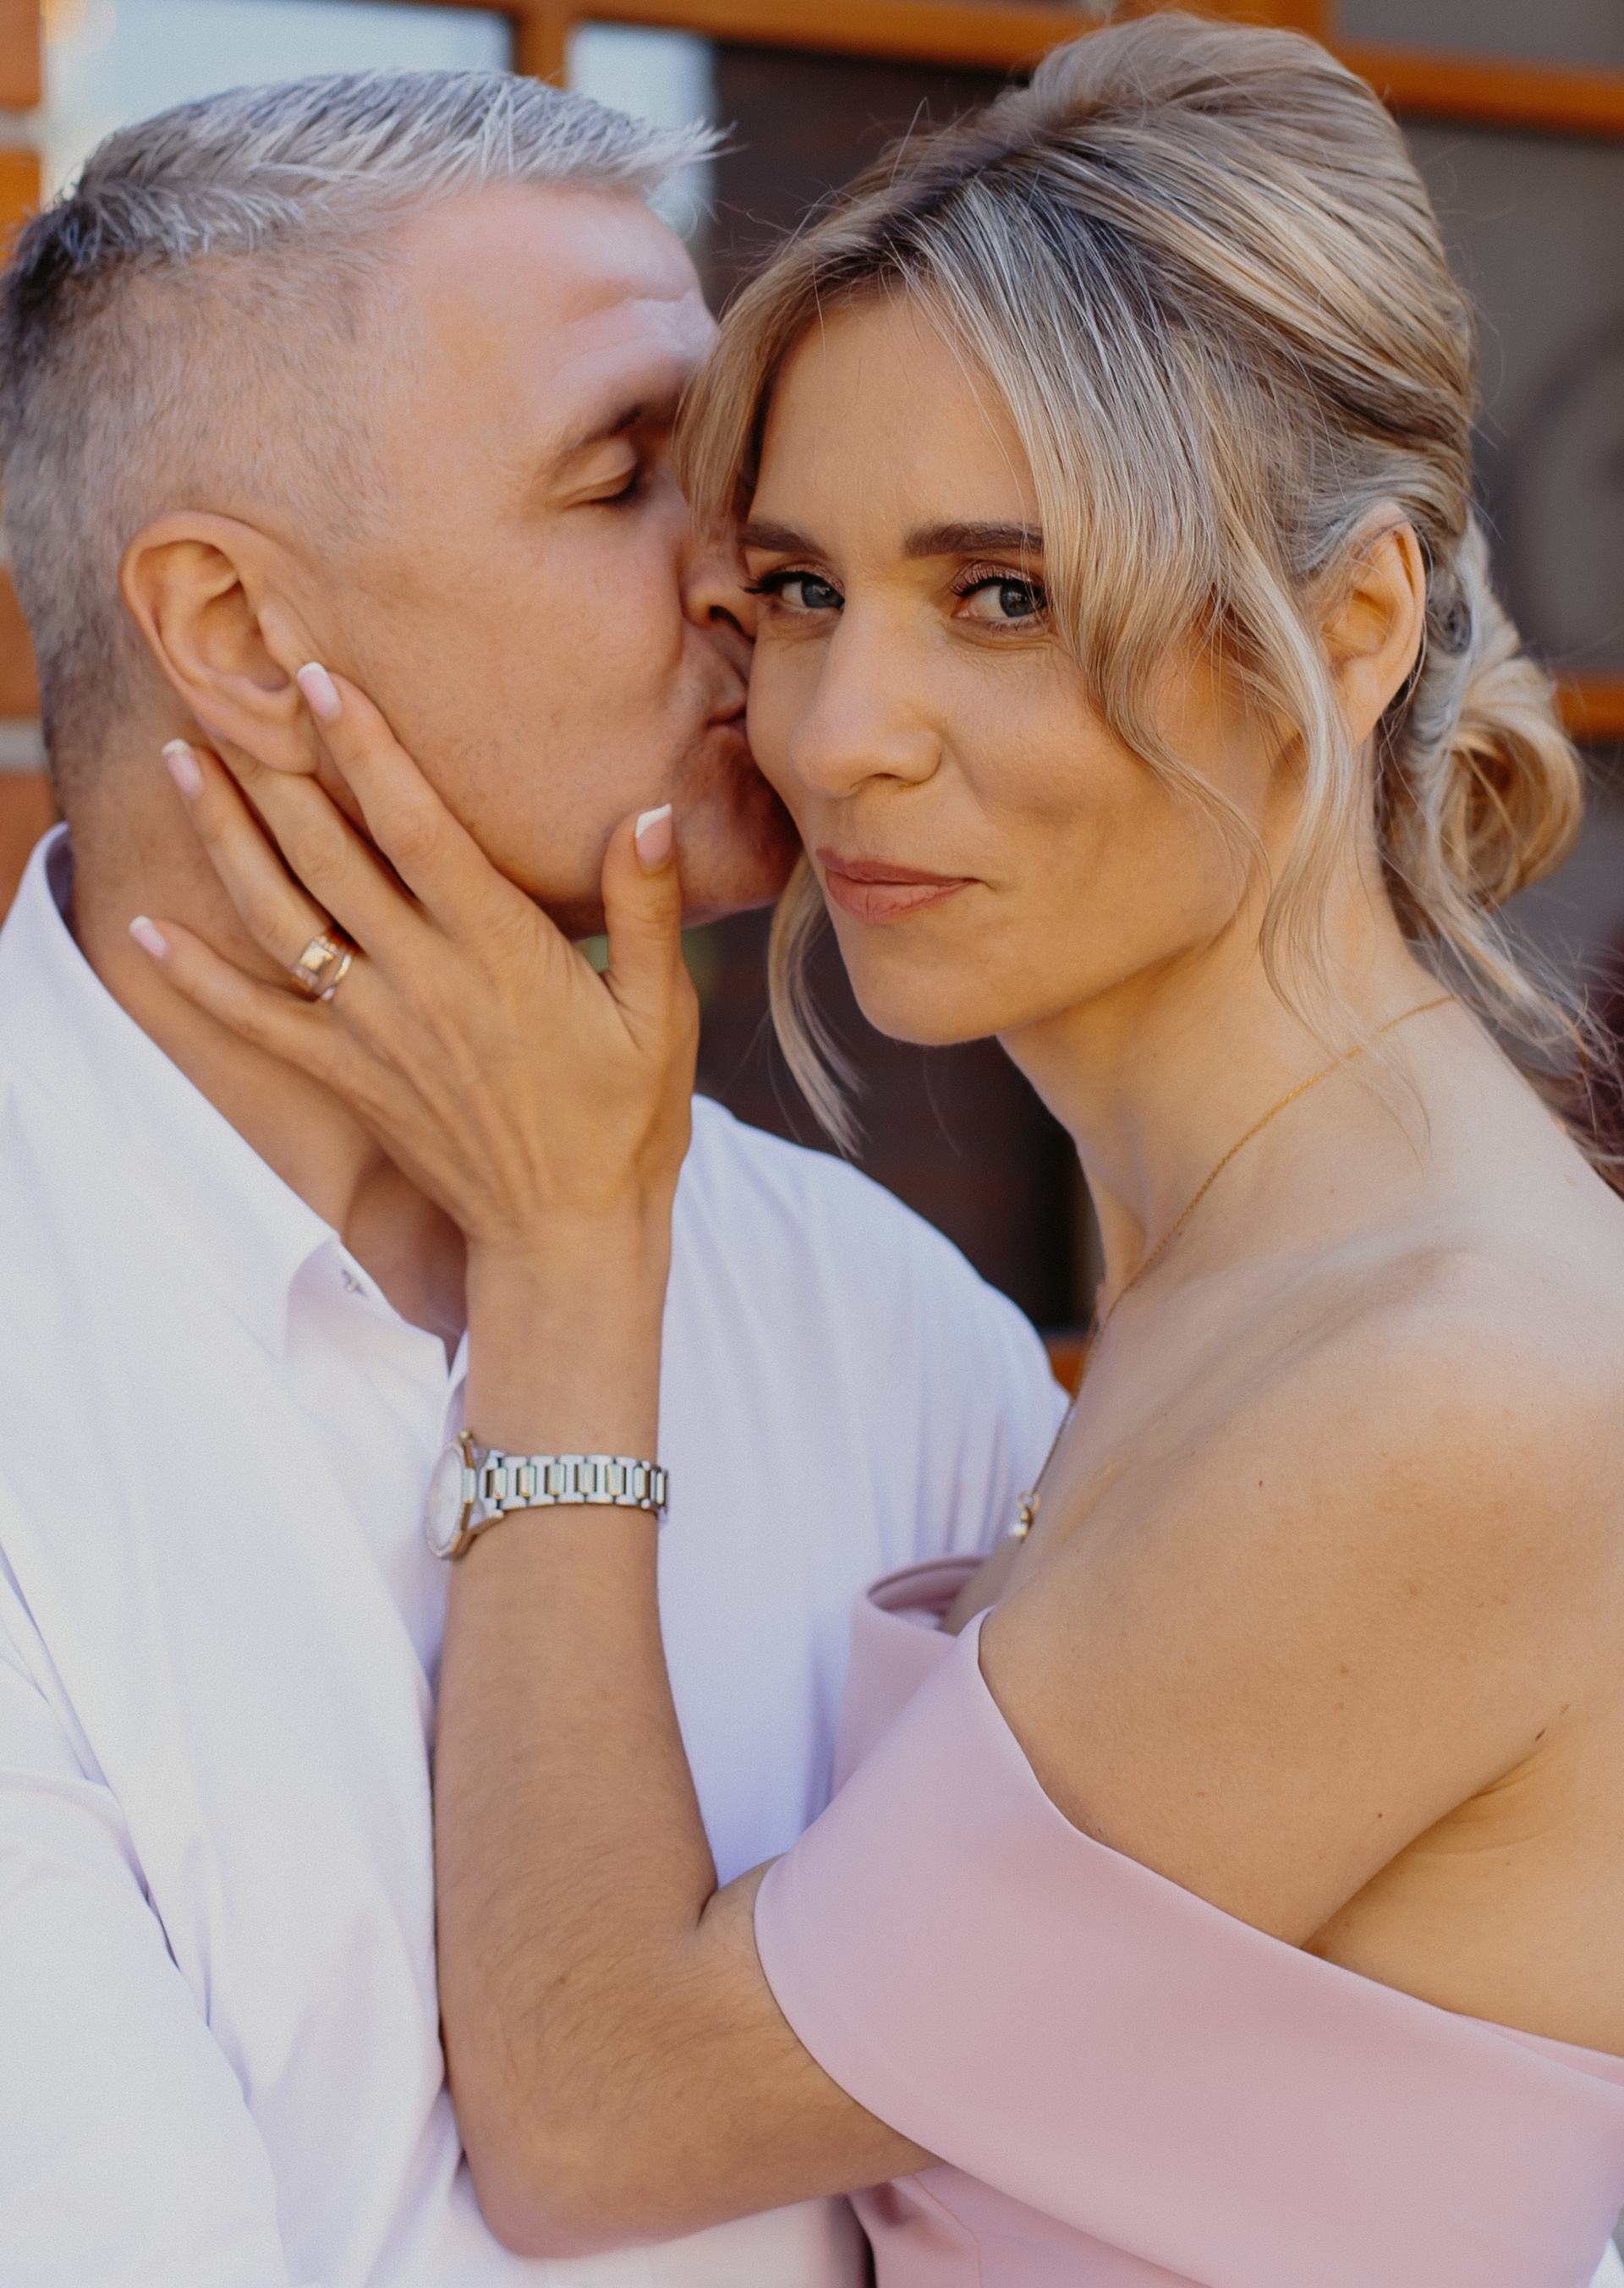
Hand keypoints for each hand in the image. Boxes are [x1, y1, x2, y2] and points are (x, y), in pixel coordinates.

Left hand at [133, 668, 698, 1288]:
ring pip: (282, 917)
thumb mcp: (662, 1012)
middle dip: (280, 764)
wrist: (567, 1232)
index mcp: (500, 951)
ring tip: (183, 763)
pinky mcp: (349, 1075)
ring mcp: (375, 1029)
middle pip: (330, 854)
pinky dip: (196, 978)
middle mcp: (422, 981)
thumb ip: (648, 910)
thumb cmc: (625, 1117)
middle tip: (232, 687)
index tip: (322, 679)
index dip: (367, 749)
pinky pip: (256, 1021)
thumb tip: (650, 813)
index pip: (418, 829)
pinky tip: (146, 929)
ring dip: (226, 837)